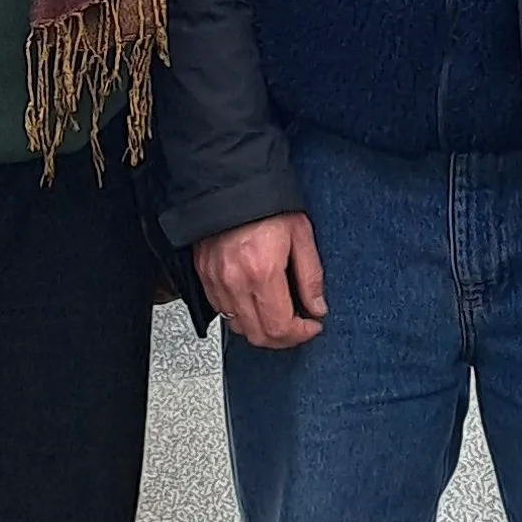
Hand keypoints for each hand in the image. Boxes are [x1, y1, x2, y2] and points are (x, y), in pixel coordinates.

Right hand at [196, 212, 326, 348]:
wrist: (230, 182)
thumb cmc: (266, 202)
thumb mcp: (301, 235)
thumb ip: (311, 276)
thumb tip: (317, 306)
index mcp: (261, 271)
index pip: (280, 327)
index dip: (301, 334)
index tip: (312, 326)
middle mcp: (234, 281)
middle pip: (258, 336)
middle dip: (283, 339)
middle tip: (298, 327)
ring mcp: (215, 281)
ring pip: (238, 327)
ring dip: (261, 329)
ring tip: (278, 314)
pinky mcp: (204, 276)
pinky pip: (221, 311)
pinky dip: (241, 315)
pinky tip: (255, 302)